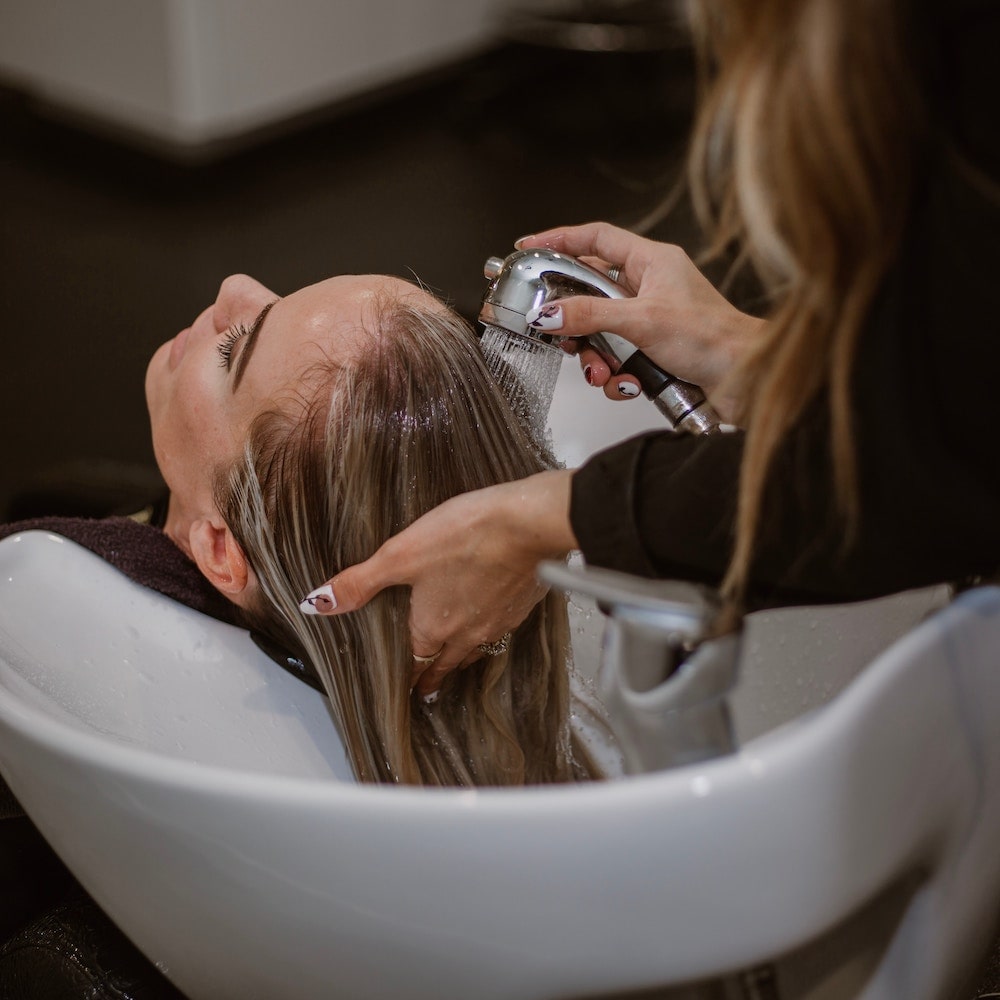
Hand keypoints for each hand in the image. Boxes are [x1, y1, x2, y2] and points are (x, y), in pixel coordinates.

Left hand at [299, 470, 577, 695]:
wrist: (529, 525)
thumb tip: (316, 604)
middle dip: (434, 676)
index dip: (409, 678)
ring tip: (456, 660)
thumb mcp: (401, 554)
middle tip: (428, 687)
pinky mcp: (521, 606)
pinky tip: (490, 617)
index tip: (406, 690)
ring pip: (476, 650)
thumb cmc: (465, 536)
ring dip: (462, 657)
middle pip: (446, 664)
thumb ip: (359, 582)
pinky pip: (500, 629)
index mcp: (432, 627)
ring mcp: (498, 622)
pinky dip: (490, 630)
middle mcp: (466, 634)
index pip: (416, 664)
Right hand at [517, 222, 763, 423]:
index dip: (560, 239)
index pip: (595, 238)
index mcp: (652, 262)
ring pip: (600, 333)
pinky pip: (616, 360)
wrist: (746, 379)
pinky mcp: (652, 351)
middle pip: (590, 294)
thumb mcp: (642, 321)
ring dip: (596, 358)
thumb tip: (549, 314)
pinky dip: (616, 377)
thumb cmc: (714, 339)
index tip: (529, 248)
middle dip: (575, 323)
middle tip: (561, 335)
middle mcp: (649, 287)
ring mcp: (650, 320)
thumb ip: (590, 316)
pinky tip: (628, 385)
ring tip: (603, 373)